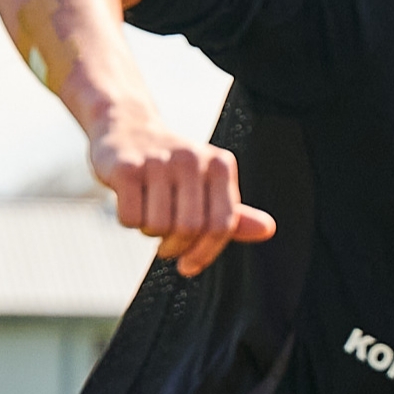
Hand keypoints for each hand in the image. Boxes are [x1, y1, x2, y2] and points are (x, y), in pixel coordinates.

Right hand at [89, 112, 276, 277]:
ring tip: (149, 216)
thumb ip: (233, 214)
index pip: (222, 225)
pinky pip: (131, 218)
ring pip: (158, 226)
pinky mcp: (126, 167)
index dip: (205, 253)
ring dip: (150, 233)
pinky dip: (129, 221)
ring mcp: (158, 160)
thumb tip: (268, 230)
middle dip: (175, 247)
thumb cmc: (172, 169)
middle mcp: (192, 158)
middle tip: (165, 245)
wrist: (126, 128)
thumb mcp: (207, 186)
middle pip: (190, 228)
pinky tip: (131, 203)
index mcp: (219, 165)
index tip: (188, 265)